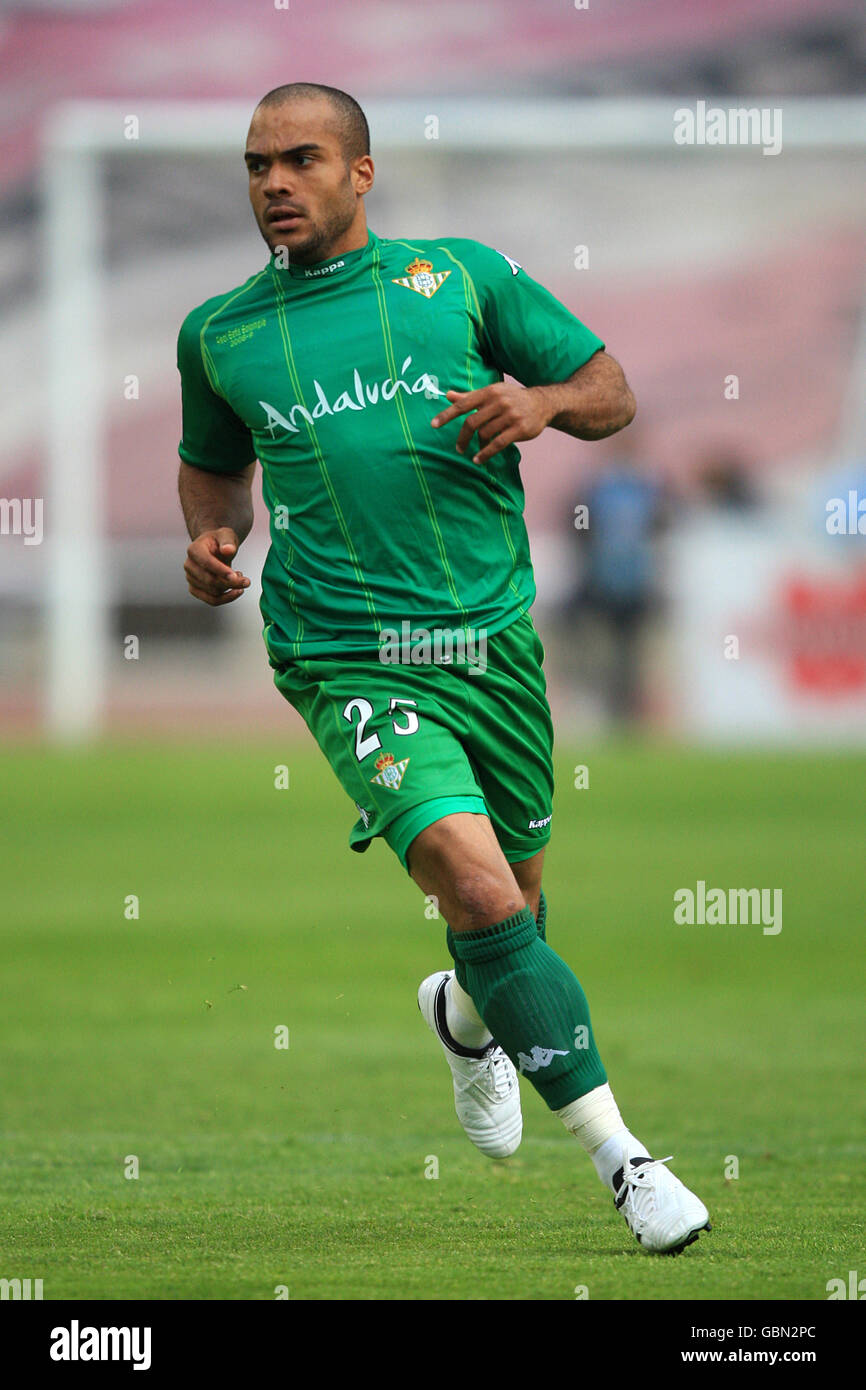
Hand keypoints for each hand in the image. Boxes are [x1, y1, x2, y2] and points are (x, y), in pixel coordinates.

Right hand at [184, 528, 249, 605]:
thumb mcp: (226, 535)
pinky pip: (211, 600)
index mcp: (194, 550)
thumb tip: (228, 549)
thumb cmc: (220, 541)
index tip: (236, 576)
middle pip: (210, 580)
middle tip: (247, 581)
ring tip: (240, 578)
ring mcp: (191, 578)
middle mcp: (189, 565)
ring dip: (230, 589)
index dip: (221, 570)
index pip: (206, 563)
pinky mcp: (195, 589)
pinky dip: (226, 598)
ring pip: (212, 592)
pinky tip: (236, 591)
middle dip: (231, 583)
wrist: (214, 548)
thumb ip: (228, 541)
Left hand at [431, 383, 550, 464]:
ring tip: (478, 450)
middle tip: (458, 448)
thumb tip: (448, 395)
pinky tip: (478, 460)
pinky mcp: (519, 429)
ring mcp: (510, 416)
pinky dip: (486, 454)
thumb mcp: (492, 393)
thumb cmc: (512, 398)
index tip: (433, 425)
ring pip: (485, 434)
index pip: (464, 404)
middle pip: (472, 422)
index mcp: (489, 392)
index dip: (447, 415)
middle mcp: (499, 402)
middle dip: (462, 437)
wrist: (542, 403)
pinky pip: (497, 444)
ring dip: (478, 445)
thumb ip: (470, 396)